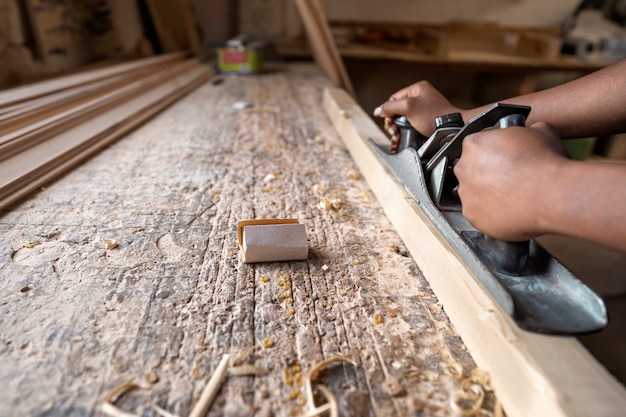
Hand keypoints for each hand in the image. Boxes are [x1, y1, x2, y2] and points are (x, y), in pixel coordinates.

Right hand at [373, 81, 460, 148]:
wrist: (451, 129)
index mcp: (417, 89)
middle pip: (397, 110)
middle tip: (393, 131)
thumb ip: (391, 107)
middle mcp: (420, 98)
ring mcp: (423, 110)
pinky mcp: (425, 121)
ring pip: (403, 119)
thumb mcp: (409, 107)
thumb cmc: (434, 115)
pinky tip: (400, 139)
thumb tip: (378, 110)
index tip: (388, 121)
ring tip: (397, 136)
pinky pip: (410, 125)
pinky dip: (404, 132)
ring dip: (397, 129)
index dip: (388, 110)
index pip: (394, 98)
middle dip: (393, 122)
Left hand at [454, 122, 569, 240]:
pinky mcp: (472, 216)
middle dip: (487, 173)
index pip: (477, 146)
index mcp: (474, 143)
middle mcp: (464, 168)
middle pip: (471, 170)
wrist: (552, 195)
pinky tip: (508, 209)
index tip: (504, 158)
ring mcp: (466, 194)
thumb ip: (524, 130)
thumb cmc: (546, 162)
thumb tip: (530, 133)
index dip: (493, 151)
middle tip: (508, 178)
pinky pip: (478, 214)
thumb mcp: (540, 130)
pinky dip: (490, 213)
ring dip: (488, 193)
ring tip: (510, 195)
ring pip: (474, 193)